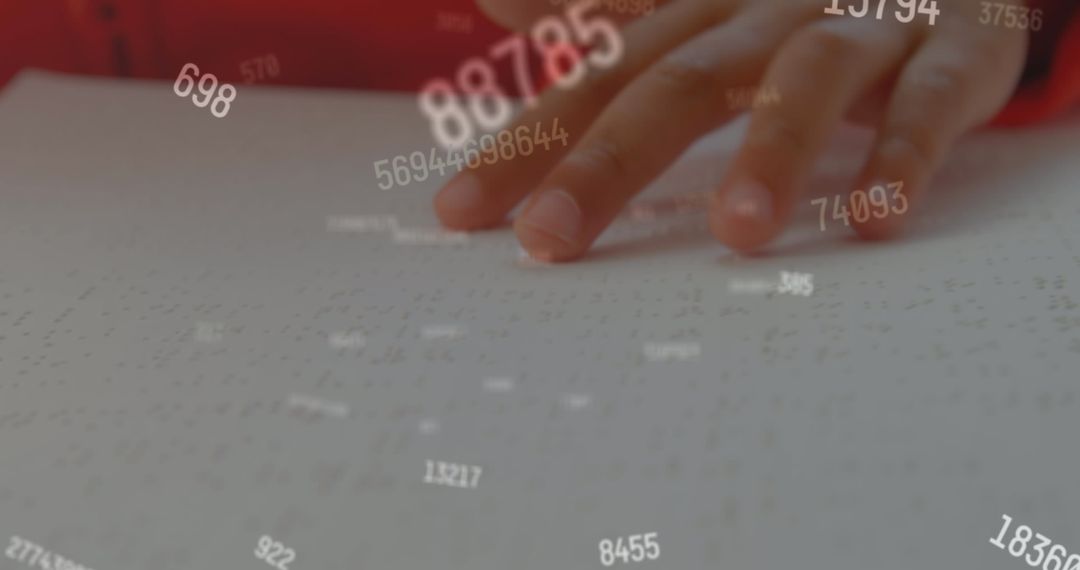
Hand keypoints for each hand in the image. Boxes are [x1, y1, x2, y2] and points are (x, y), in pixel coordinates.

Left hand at [435, 0, 1027, 259]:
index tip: (460, 215)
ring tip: (738, 234)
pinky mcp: (955, 48)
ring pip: (807, 77)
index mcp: (698, 12)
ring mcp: (861, 24)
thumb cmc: (796, 5)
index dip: (528, 143)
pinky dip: (905, 151)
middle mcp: (766, 13)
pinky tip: (878, 218)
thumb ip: (604, 9)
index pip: (597, 79)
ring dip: (772, 150)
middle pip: (678, 80)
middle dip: (609, 161)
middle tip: (550, 243)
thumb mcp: (698, 8)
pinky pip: (932, 98)